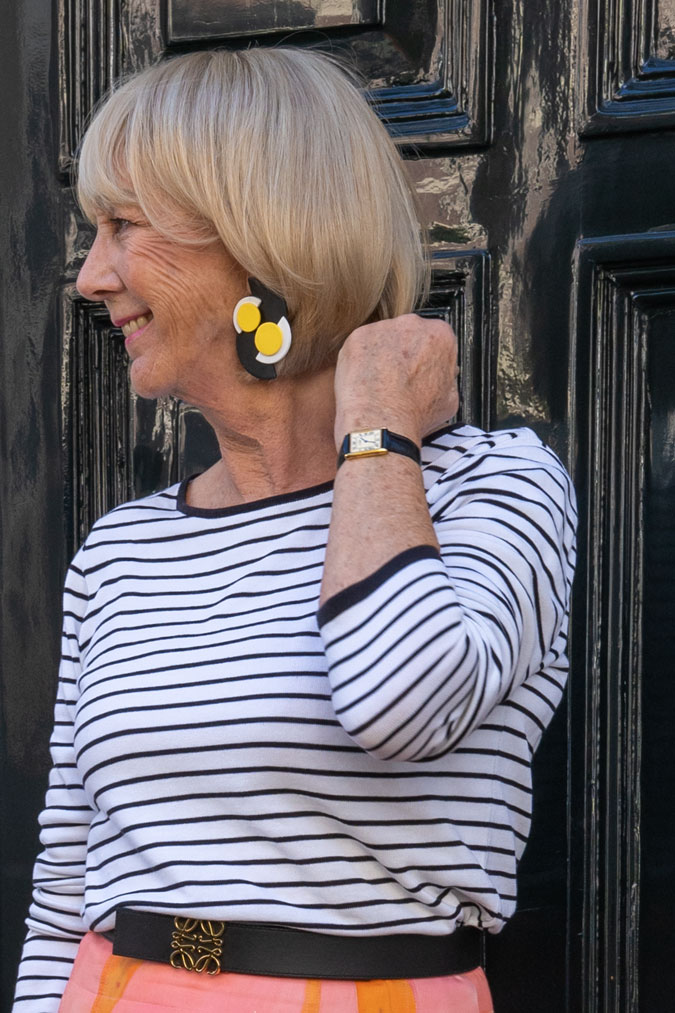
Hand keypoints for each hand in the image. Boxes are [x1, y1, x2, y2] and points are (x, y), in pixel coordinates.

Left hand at [333, 314, 458, 448]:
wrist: (382, 424)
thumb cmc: (414, 415)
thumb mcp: (450, 400)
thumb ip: (448, 377)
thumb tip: (444, 376)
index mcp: (440, 335)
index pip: (435, 339)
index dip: (427, 357)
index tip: (420, 371)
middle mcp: (413, 325)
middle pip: (408, 334)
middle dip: (404, 353)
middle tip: (398, 378)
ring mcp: (383, 329)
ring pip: (383, 339)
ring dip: (382, 356)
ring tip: (379, 384)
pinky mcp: (357, 338)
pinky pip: (360, 347)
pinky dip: (360, 361)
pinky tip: (364, 381)